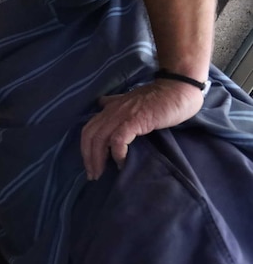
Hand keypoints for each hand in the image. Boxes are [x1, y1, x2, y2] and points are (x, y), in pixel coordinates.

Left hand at [80, 79, 202, 179]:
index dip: (85, 149)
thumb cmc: (159, 98)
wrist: (178, 89)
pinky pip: (118, 139)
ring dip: (98, 159)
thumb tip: (102, 103)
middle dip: (88, 157)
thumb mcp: (131, 101)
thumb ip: (116, 103)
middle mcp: (111, 111)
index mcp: (109, 108)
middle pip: (89, 136)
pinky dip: (117, 153)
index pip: (88, 130)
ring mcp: (122, 115)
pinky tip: (121, 163)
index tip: (90, 165)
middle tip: (93, 175)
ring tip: (102, 173)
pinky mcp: (136, 120)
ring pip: (100, 139)